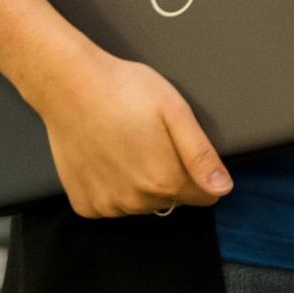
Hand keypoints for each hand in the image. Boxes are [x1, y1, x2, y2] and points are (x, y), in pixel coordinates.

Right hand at [33, 44, 233, 218]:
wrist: (71, 87)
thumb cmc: (126, 90)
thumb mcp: (175, 111)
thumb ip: (201, 154)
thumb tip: (222, 188)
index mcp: (164, 180)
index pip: (204, 196)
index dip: (201, 172)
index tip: (183, 147)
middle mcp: (135, 202)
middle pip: (170, 198)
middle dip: (169, 173)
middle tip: (151, 137)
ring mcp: (106, 206)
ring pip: (141, 203)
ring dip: (140, 183)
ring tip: (127, 143)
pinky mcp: (84, 204)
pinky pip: (111, 204)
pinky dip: (113, 187)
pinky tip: (107, 157)